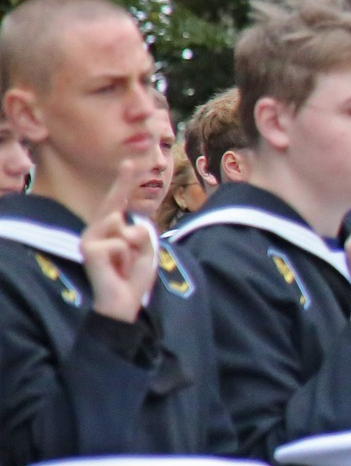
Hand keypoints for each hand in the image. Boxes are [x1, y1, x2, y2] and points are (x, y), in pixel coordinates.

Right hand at [80, 168, 156, 321]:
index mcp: (111, 229)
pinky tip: (117, 269)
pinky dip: (126, 257)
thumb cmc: (132, 277)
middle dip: (125, 187)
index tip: (130, 162)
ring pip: (123, 226)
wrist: (122, 304)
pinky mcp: (89, 250)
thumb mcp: (146, 251)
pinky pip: (121, 243)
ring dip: (134, 248)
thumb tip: (123, 221)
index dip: (124, 182)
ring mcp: (90, 238)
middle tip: (131, 186)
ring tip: (124, 264)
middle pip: (114, 203)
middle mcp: (96, 230)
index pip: (118, 202)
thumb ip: (141, 233)